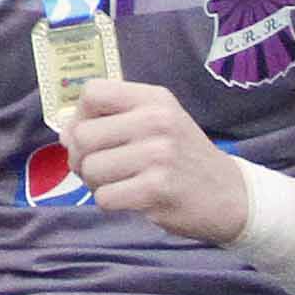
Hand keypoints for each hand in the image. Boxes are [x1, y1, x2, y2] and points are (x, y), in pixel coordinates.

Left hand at [60, 77, 244, 242]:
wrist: (230, 196)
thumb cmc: (183, 157)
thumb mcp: (157, 122)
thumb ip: (112, 120)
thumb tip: (64, 133)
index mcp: (154, 98)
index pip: (92, 93)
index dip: (80, 117)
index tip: (93, 136)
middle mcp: (157, 120)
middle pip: (82, 135)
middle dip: (82, 158)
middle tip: (104, 169)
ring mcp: (159, 154)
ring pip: (90, 169)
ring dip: (96, 184)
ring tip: (122, 183)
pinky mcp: (158, 189)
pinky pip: (104, 197)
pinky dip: (110, 202)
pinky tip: (132, 198)